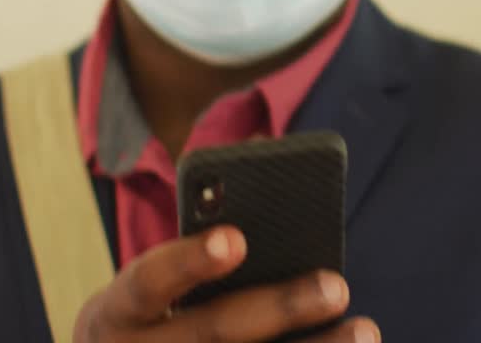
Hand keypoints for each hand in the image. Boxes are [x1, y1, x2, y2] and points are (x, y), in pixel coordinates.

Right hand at [74, 226, 379, 341]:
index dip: (190, 261)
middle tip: (337, 285)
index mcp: (115, 313)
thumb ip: (203, 239)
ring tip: (364, 330)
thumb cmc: (155, 316)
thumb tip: (263, 155)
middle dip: (278, 307)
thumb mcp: (156, 283)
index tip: (237, 239)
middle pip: (211, 334)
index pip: (148, 281)